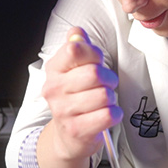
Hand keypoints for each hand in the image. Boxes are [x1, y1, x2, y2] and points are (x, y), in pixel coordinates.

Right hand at [37, 28, 121, 167]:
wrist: (67, 136)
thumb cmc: (75, 99)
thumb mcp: (72, 71)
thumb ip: (78, 48)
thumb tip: (76, 32)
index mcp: (54, 69)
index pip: (75, 50)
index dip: (94, 54)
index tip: (96, 62)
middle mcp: (54, 89)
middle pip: (94, 73)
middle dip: (108, 79)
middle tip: (105, 85)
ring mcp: (64, 111)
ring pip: (104, 95)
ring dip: (111, 98)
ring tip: (104, 102)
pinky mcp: (77, 130)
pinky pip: (108, 115)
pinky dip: (114, 114)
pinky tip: (106, 114)